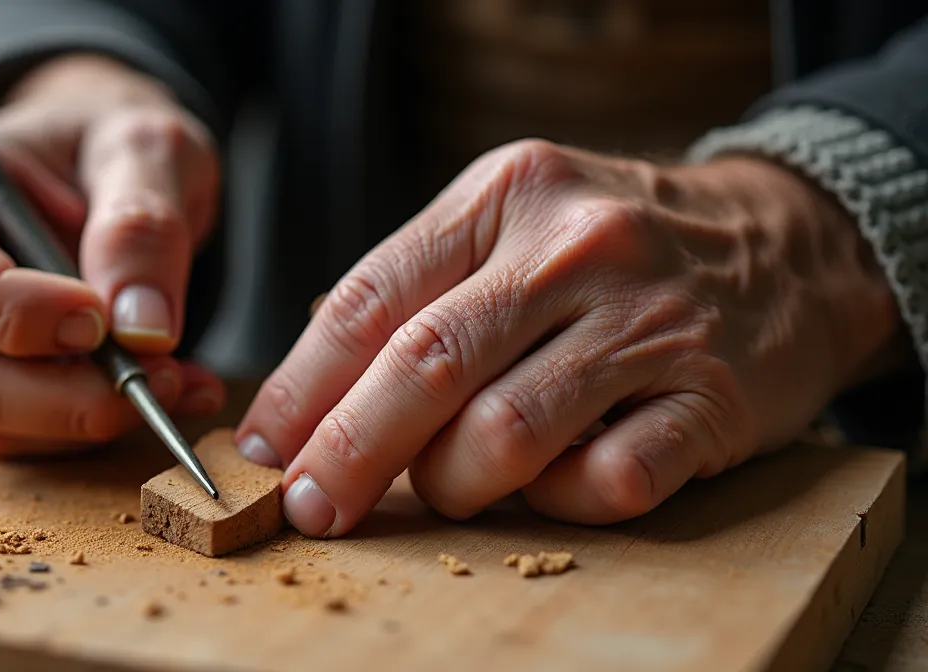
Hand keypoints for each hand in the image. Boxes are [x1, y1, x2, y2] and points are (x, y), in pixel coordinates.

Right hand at [0, 54, 224, 454]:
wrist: (106, 169)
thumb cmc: (110, 144)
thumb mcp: (146, 146)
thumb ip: (143, 220)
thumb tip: (144, 329)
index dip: (16, 313)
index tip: (101, 320)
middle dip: (66, 397)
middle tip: (166, 373)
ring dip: (95, 417)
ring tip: (188, 376)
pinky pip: (30, 439)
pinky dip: (104, 427)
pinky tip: (175, 385)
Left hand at [236, 139, 903, 535]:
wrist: (786, 243)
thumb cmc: (612, 250)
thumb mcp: (511, 225)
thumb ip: (417, 291)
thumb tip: (310, 389)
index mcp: (503, 198)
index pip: (371, 299)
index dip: (302, 387)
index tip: (265, 449)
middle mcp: (574, 248)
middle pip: (426, 364)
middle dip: (351, 451)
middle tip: (314, 506)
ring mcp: (649, 321)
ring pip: (508, 433)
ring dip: (456, 484)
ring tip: (449, 487)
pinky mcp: (711, 397)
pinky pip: (609, 480)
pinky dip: (561, 500)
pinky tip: (553, 485)